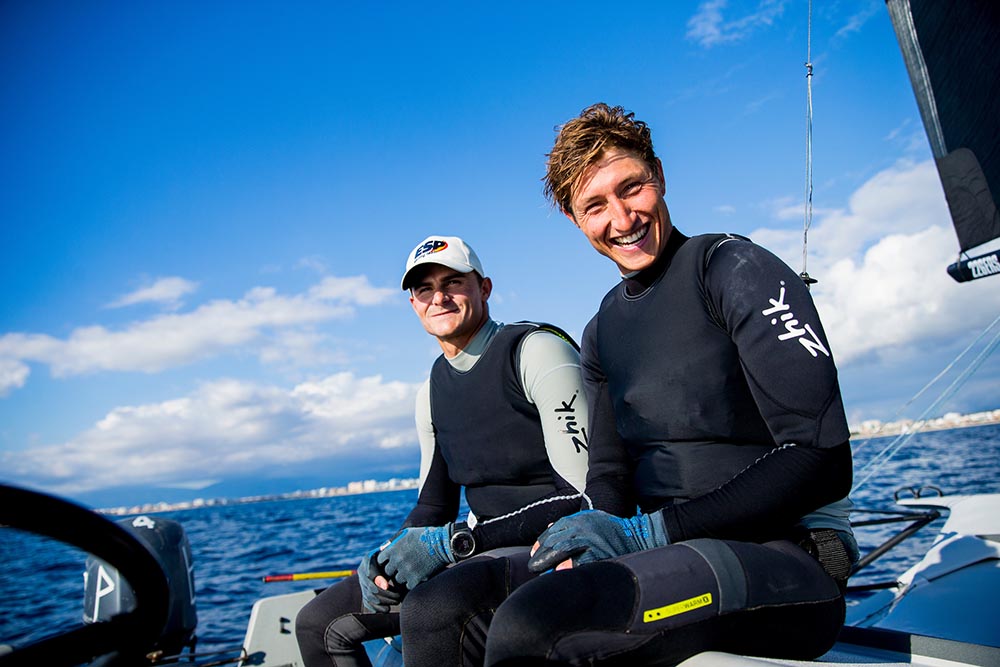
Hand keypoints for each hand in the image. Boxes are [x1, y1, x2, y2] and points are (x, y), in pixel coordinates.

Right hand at [357, 549, 403, 612]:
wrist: (386, 560)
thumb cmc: (393, 555)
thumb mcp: (393, 552)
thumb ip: (393, 554)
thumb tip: (394, 560)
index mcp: (368, 559)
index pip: (369, 572)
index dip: (376, 579)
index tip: (387, 586)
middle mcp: (362, 571)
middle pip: (369, 586)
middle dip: (384, 594)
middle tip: (397, 597)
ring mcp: (363, 582)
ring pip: (369, 596)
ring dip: (383, 602)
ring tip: (396, 602)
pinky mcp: (365, 591)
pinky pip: (367, 602)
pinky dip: (376, 608)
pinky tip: (387, 610)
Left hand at [377, 525, 454, 589]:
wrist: (442, 544)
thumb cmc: (424, 536)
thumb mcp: (406, 534)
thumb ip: (394, 542)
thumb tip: (383, 549)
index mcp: (393, 549)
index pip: (380, 560)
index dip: (385, 561)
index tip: (391, 562)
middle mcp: (397, 560)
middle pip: (388, 572)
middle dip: (393, 570)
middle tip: (401, 568)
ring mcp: (406, 571)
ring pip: (397, 580)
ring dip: (403, 577)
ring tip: (411, 571)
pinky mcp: (416, 579)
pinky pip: (408, 586)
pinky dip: (412, 582)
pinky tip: (418, 576)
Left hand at [527, 510, 668, 572]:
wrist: (637, 536)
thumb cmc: (611, 530)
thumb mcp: (590, 519)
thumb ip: (570, 523)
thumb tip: (549, 527)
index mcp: (579, 519)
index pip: (553, 530)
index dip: (541, 542)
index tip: (534, 552)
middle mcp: (584, 527)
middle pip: (556, 540)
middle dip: (542, 554)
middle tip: (534, 566)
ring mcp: (592, 540)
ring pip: (564, 549)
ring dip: (550, 561)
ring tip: (543, 572)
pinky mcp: (601, 553)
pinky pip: (581, 562)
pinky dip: (569, 567)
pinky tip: (560, 573)